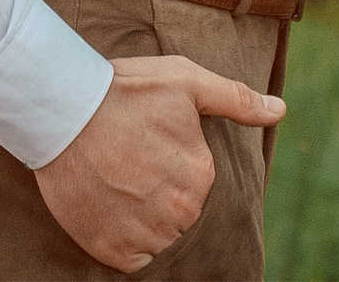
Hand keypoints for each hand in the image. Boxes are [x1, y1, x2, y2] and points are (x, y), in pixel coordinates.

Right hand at [34, 56, 284, 272]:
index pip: (196, 180)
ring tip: (112, 179)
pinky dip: (121, 237)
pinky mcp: (113, 249)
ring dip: (140, 215)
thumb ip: (234, 99)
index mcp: (201, 174)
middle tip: (125, 158)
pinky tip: (106, 204)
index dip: (169, 159)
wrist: (58, 109)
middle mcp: (180, 211)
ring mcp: (146, 234)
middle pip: (178, 210)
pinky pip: (131, 257)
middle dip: (156, 189)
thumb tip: (280, 110)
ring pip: (157, 235)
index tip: (144, 140)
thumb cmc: (122, 90)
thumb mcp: (183, 81)